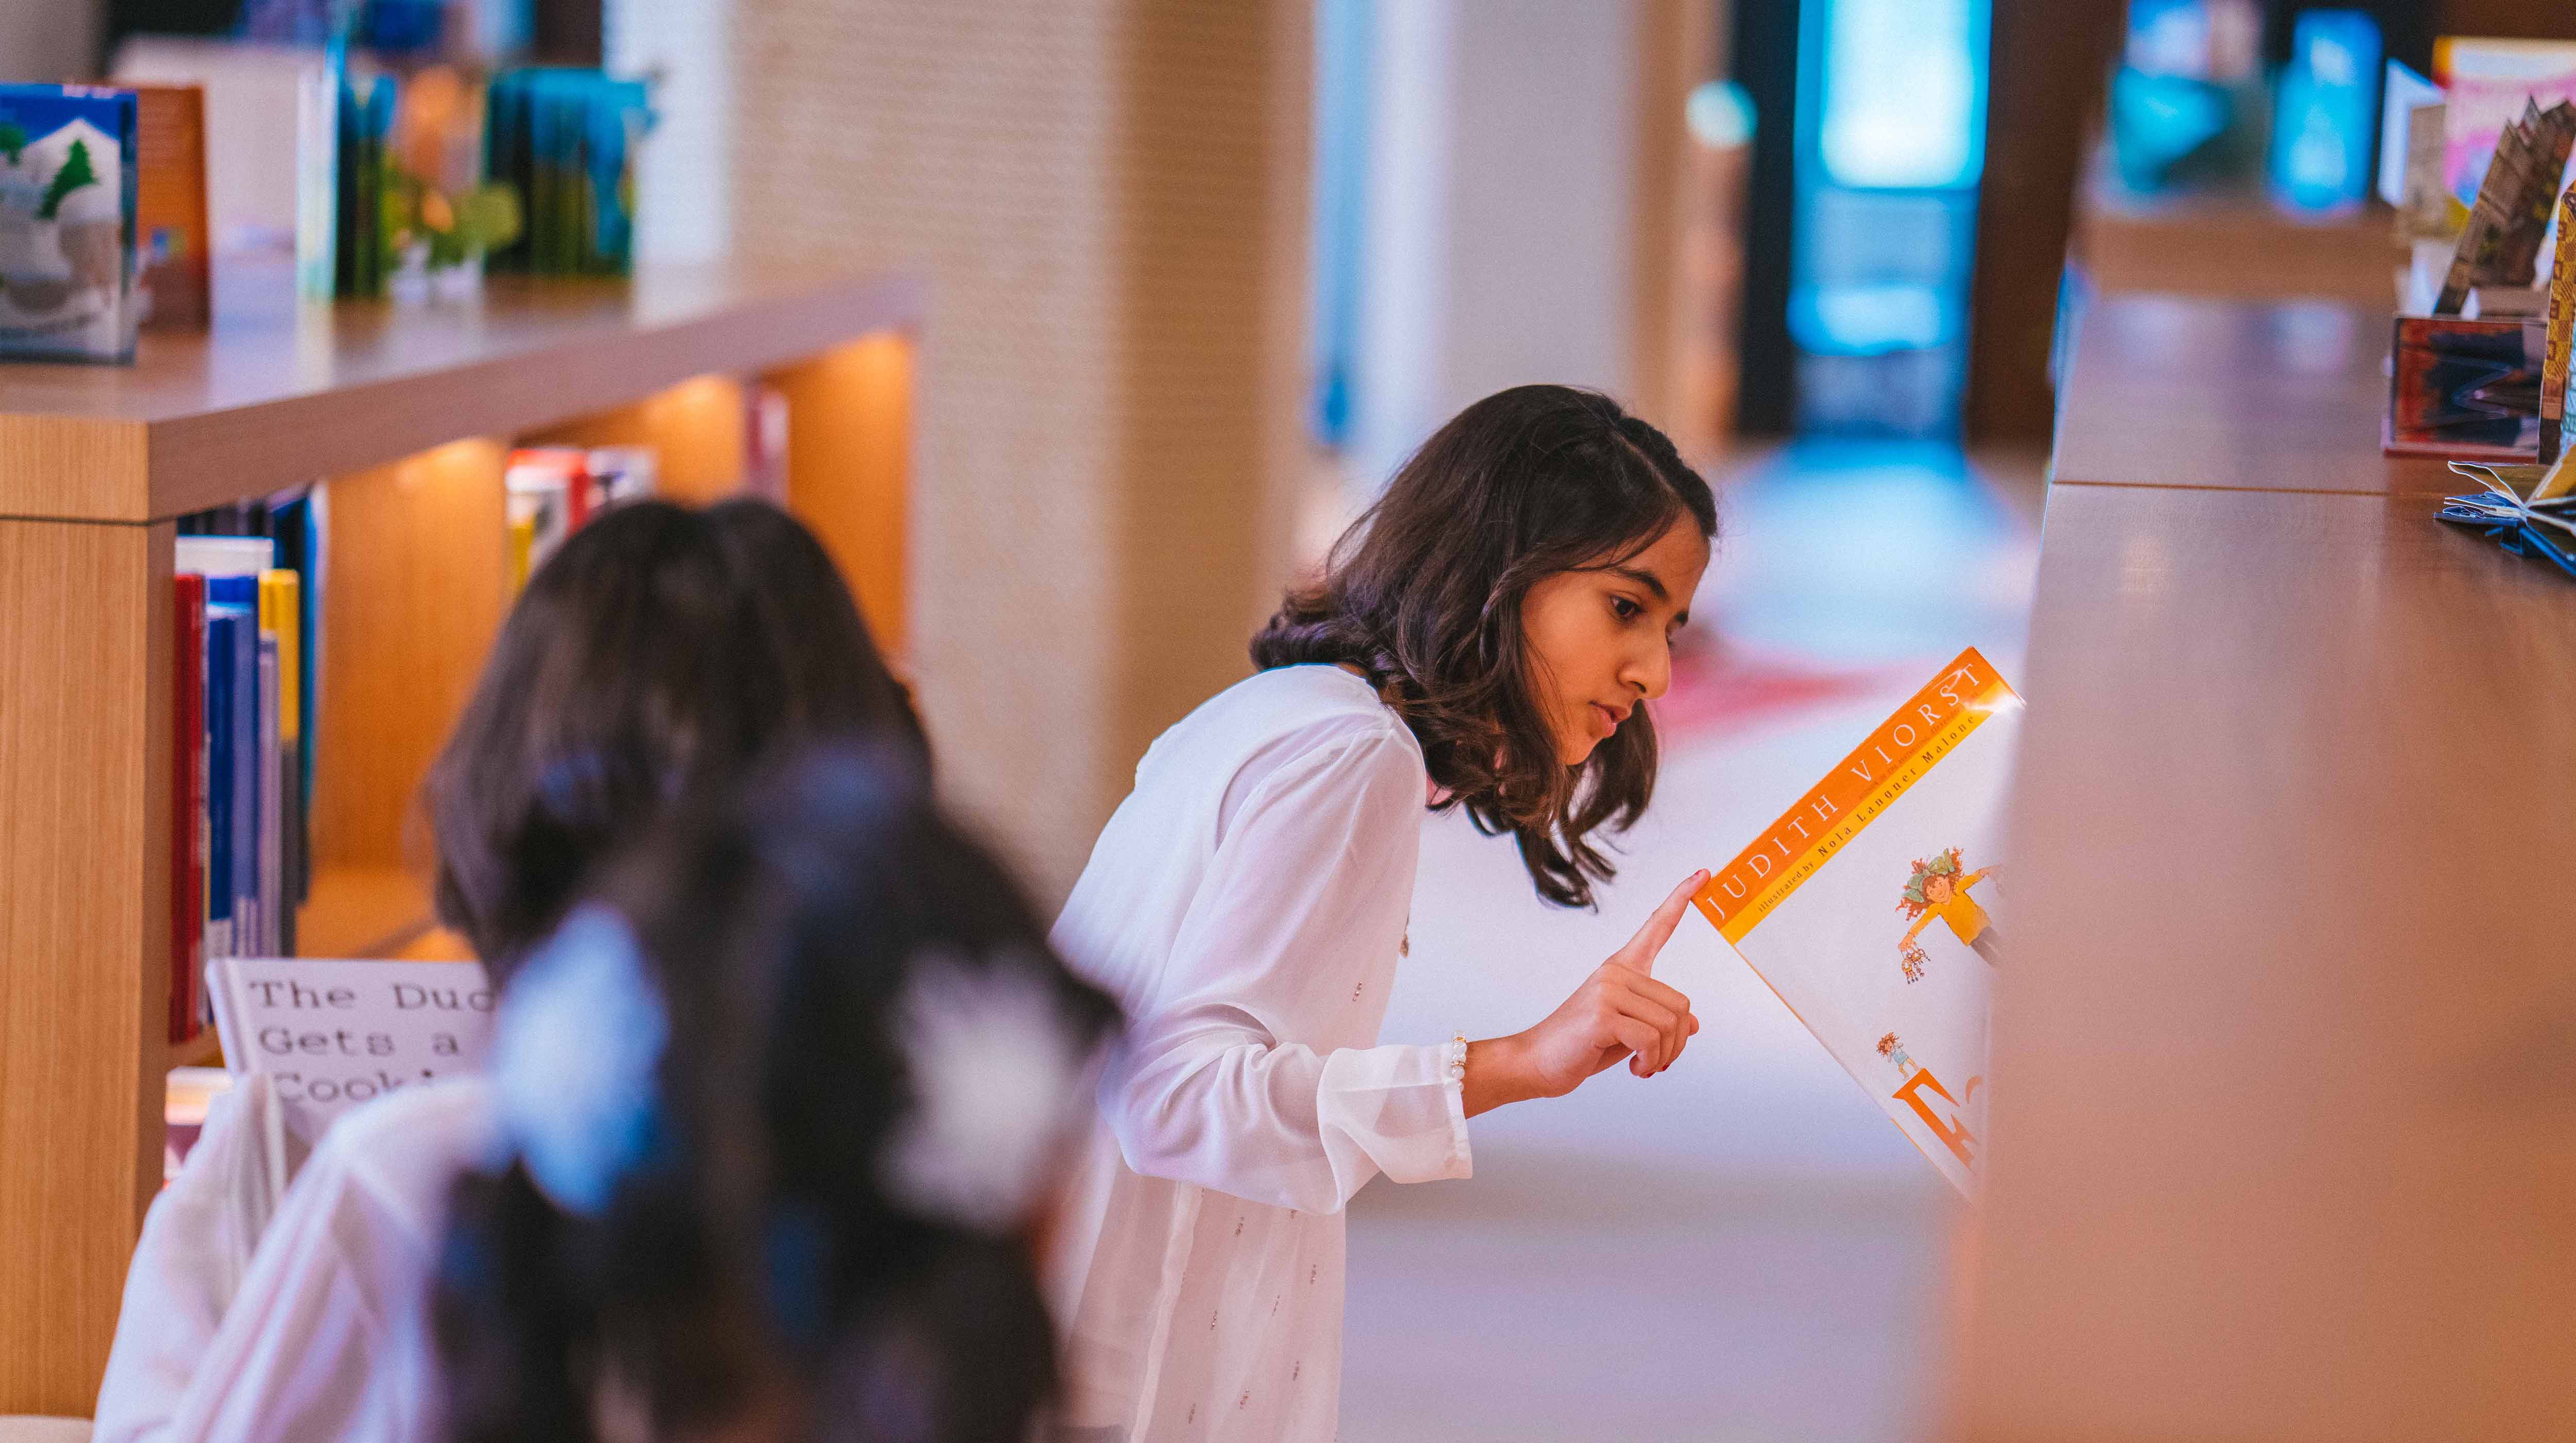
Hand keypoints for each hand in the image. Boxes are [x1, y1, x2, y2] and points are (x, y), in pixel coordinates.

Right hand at [1464, 870, 1706, 1114]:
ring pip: (1670, 1026)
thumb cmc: (1583, 1047)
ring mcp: (1608, 990)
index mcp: (1622, 968)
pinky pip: (1651, 1040)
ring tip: (1644, 1067)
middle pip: (1681, 1006)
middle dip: (1676, 1044)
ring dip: (1663, 1057)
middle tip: (1655, 1062)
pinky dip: (1650, 1062)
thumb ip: (1658, 1022)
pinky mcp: (1602, 1013)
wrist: (1537, 1063)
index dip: (1681, 899)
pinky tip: (1636, 1070)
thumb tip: (1692, 1024)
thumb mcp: (1630, 1033)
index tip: (1703, 873)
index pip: (1657, 927)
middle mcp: (1616, 972)